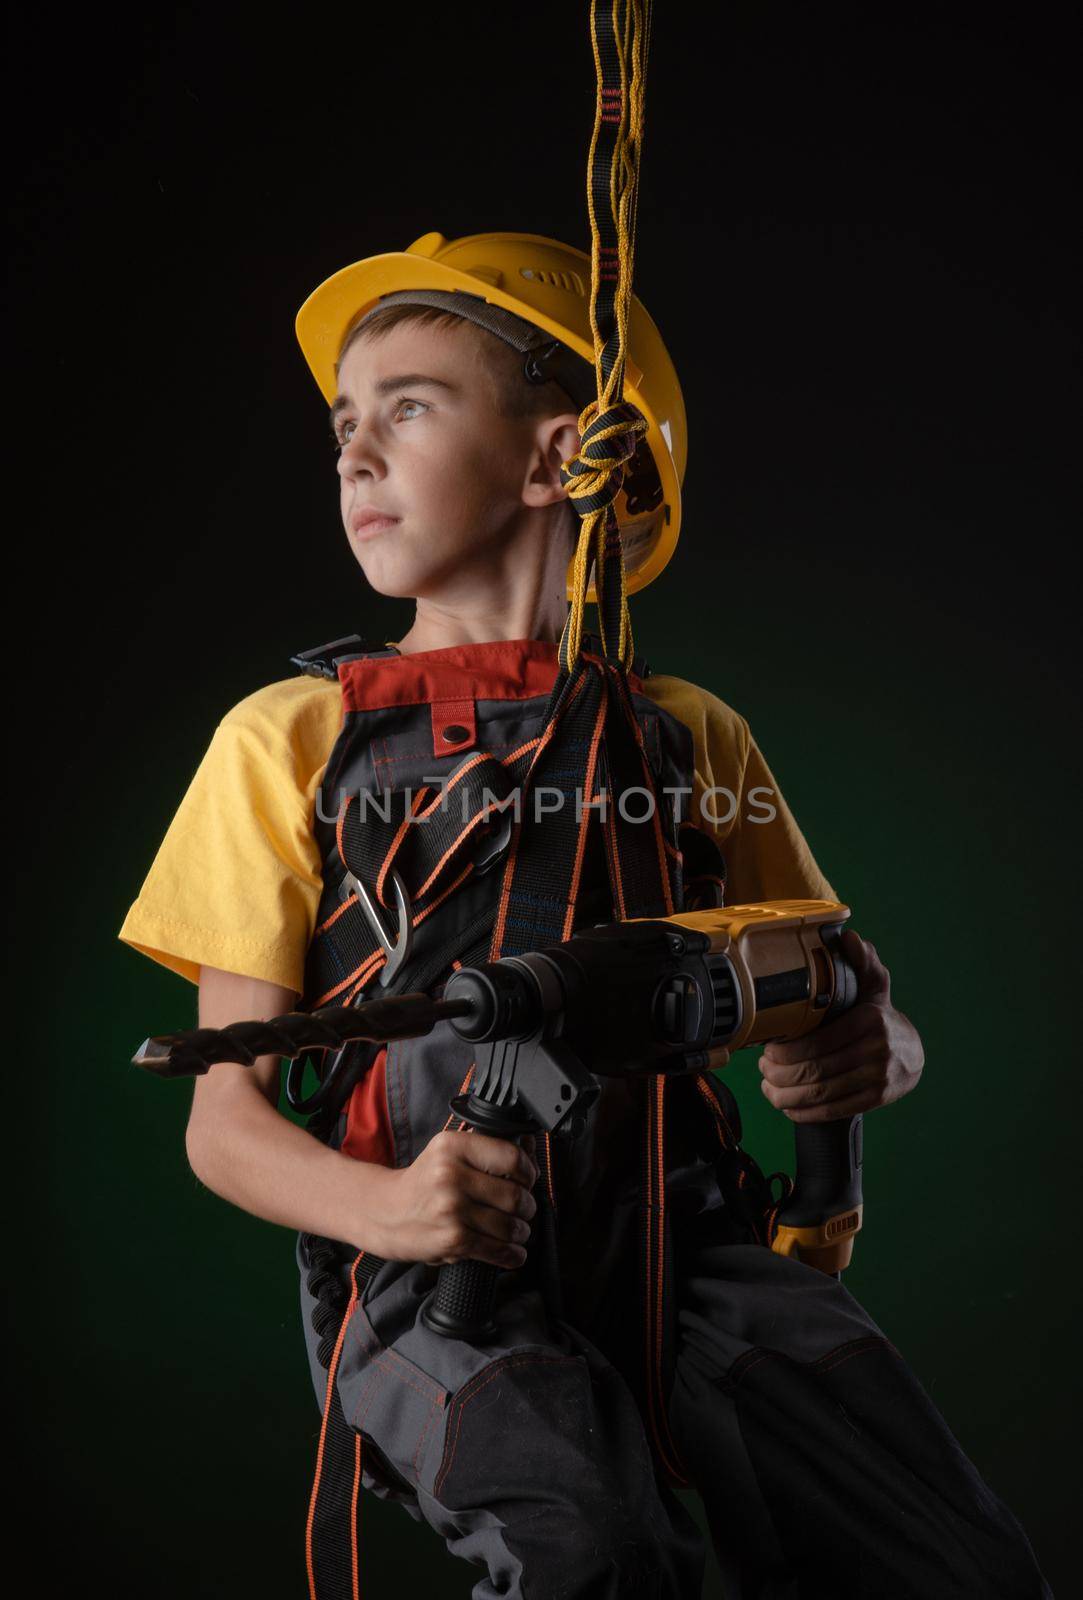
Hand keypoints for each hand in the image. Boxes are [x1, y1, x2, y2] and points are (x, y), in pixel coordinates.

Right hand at [374, 1129, 538, 1268]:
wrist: (384, 1213)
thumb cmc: (423, 1183)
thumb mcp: (448, 1153)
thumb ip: (487, 1148)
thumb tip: (531, 1145)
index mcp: (453, 1146)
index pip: (511, 1157)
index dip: (528, 1172)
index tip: (528, 1180)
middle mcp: (451, 1175)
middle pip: (515, 1195)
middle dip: (527, 1207)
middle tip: (524, 1210)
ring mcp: (451, 1209)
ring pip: (510, 1225)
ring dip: (520, 1232)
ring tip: (516, 1231)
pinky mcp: (452, 1239)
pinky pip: (497, 1249)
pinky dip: (511, 1254)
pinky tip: (513, 1252)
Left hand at [757, 929, 923, 1121]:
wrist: (913, 1054)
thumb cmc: (881, 1018)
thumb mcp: (874, 987)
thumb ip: (861, 962)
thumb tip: (850, 937)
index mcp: (869, 1020)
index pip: (818, 1041)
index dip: (786, 1050)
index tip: (767, 1049)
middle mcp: (876, 1050)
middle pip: (816, 1070)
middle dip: (781, 1073)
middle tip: (763, 1069)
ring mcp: (878, 1078)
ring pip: (822, 1093)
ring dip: (787, 1095)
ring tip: (769, 1087)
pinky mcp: (876, 1099)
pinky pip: (834, 1110)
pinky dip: (805, 1112)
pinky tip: (787, 1106)